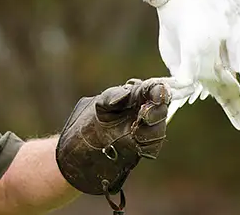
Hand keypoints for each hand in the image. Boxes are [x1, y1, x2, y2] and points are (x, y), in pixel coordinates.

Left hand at [55, 78, 170, 197]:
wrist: (78, 151)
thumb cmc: (89, 122)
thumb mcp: (98, 104)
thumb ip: (112, 96)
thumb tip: (128, 92)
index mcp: (135, 97)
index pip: (153, 89)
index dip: (159, 89)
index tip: (159, 92)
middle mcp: (142, 112)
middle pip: (160, 109)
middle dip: (157, 111)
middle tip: (145, 114)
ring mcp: (143, 131)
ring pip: (158, 129)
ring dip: (152, 129)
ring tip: (136, 130)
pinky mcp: (139, 149)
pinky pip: (151, 147)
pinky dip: (147, 144)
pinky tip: (135, 142)